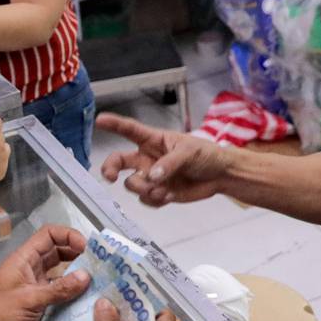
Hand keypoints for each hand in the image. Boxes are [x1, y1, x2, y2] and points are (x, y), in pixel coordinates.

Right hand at [96, 114, 232, 206]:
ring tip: (161, 189)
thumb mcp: (189, 151)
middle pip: (119, 161)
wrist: (220, 176)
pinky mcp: (159, 194)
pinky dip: (155, 200)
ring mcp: (151, 177)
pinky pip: (146, 200)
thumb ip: (169, 163)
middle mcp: (147, 158)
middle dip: (110, 169)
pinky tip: (169, 195)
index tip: (100, 120)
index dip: (114, 124)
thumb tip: (152, 175)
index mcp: (154, 140)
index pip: (129, 130)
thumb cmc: (205, 155)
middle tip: (110, 177)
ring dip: (143, 188)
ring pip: (132, 184)